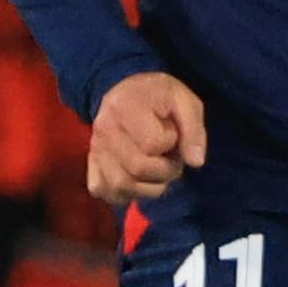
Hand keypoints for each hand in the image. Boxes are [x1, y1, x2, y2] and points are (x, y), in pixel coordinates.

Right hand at [83, 69, 206, 205]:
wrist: (129, 92)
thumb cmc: (160, 97)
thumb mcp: (185, 102)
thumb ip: (194, 130)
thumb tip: (195, 162)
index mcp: (123, 106)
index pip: (152, 144)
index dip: (170, 143)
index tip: (172, 132)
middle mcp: (103, 129)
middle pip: (137, 168)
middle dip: (165, 170)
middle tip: (171, 157)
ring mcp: (95, 148)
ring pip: (121, 186)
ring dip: (149, 186)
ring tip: (157, 169)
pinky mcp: (92, 163)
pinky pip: (104, 191)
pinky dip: (125, 194)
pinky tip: (139, 180)